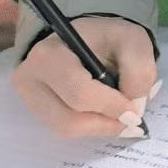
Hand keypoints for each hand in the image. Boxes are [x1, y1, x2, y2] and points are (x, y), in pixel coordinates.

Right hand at [12, 16, 155, 138]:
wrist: (86, 38)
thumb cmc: (108, 38)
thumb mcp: (133, 41)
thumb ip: (139, 71)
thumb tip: (133, 108)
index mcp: (51, 53)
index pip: (79, 92)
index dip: (111, 107)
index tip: (136, 113)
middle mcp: (29, 77)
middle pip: (69, 119)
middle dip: (106, 123)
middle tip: (132, 119)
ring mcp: (28, 96)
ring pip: (66, 129)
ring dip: (100, 127)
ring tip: (120, 115)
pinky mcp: (34, 109)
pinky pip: (64, 129)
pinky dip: (91, 127)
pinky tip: (105, 115)